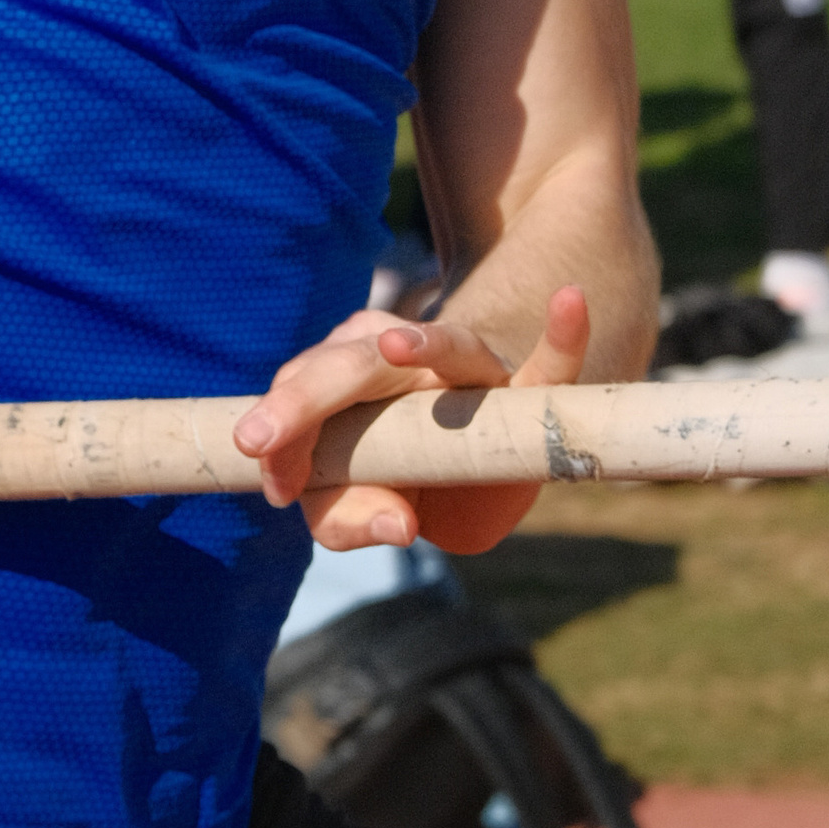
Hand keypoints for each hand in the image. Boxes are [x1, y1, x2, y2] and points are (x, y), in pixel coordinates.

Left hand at [233, 282, 593, 558]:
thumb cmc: (397, 472)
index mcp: (345, 368)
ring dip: (423, 346)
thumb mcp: (358, 502)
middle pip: (350, 364)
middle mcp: (397, 350)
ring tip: (398, 345)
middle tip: (260, 439)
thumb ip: (348, 517)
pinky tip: (568, 303)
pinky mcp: (528, 386)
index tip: (275, 488)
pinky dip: (563, 337)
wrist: (471, 462)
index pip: (304, 386)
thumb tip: (399, 524)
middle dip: (303, 399)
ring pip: (444, 347)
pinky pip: (551, 362)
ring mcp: (467, 363)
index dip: (283, 432)